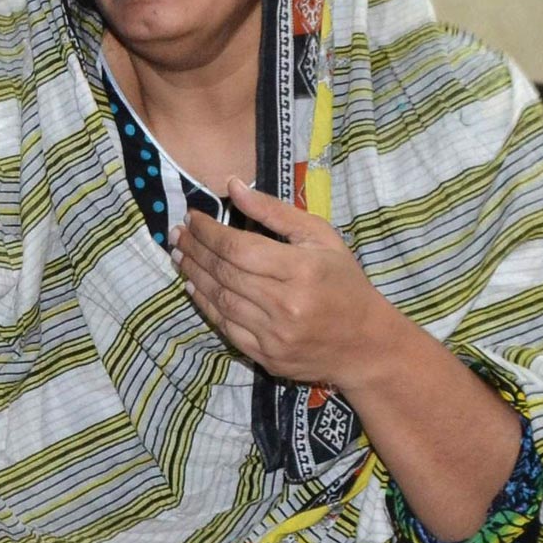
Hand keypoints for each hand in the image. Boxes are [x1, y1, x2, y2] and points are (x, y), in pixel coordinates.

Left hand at [172, 178, 395, 388]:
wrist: (366, 343)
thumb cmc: (344, 283)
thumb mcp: (321, 238)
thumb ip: (275, 212)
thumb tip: (233, 186)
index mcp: (303, 269)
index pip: (240, 248)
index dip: (209, 232)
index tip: (192, 218)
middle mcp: (286, 304)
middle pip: (225, 273)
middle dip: (195, 250)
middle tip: (177, 235)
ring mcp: (275, 334)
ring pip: (220, 300)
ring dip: (194, 275)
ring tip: (180, 256)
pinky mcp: (267, 356)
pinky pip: (226, 327)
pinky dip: (206, 305)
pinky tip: (194, 287)